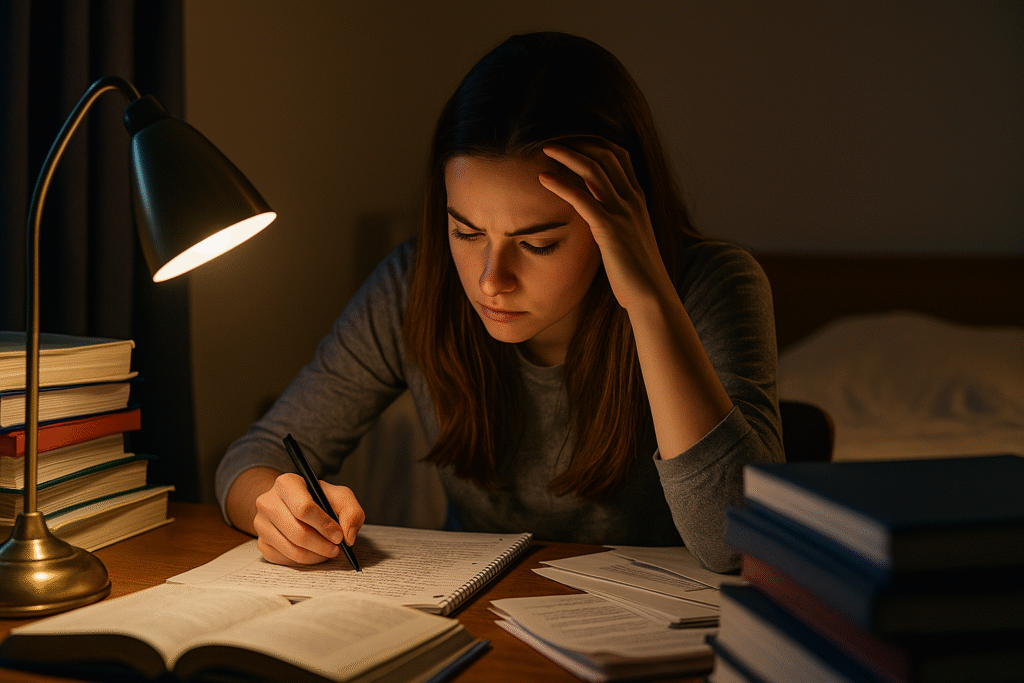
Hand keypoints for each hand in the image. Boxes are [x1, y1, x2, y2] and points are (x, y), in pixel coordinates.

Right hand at [252, 472, 364, 565]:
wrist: (291, 503)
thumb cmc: (317, 498)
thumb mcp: (339, 496)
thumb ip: (351, 512)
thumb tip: (348, 536)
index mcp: (286, 484)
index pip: (304, 508)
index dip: (324, 525)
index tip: (339, 536)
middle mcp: (267, 502)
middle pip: (297, 533)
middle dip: (322, 545)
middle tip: (336, 549)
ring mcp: (261, 524)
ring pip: (292, 550)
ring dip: (316, 556)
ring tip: (328, 551)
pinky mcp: (261, 542)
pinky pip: (285, 560)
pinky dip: (304, 561)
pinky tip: (314, 553)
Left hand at [538, 140, 674, 312]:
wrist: (652, 295)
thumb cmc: (637, 275)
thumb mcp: (630, 240)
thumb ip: (617, 223)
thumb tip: (598, 218)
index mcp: (638, 200)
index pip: (619, 156)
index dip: (595, 143)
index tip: (573, 139)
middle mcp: (632, 200)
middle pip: (606, 155)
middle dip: (578, 142)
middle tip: (553, 139)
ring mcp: (622, 212)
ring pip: (593, 170)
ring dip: (566, 155)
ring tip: (545, 148)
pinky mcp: (609, 229)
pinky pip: (582, 198)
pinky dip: (560, 184)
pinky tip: (543, 178)